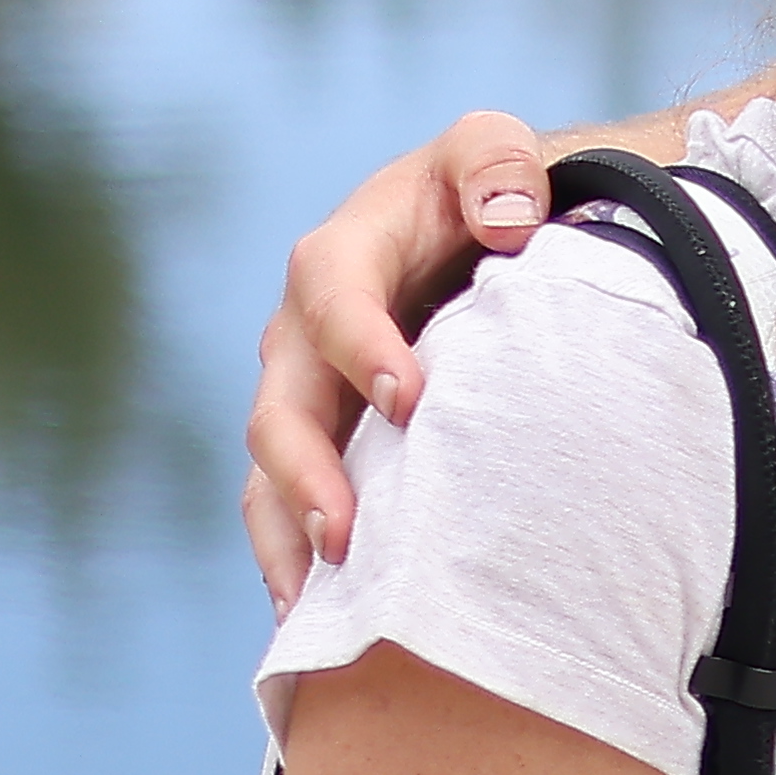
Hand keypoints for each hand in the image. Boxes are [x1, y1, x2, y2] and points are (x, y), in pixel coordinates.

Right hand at [238, 113, 564, 598]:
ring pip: (267, 472)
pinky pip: (282, 509)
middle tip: (348, 534)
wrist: (486, 238)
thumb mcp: (493, 150)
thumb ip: (498, 164)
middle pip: (280, 405)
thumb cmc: (489, 193)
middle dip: (307, 472)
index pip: (334, 296)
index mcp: (344, 255)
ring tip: (317, 600)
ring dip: (286, 535)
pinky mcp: (321, 446)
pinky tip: (316, 623)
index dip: (362, 346)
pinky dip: (292, 562)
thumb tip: (508, 221)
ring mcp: (305, 395)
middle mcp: (304, 332)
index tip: (410, 400)